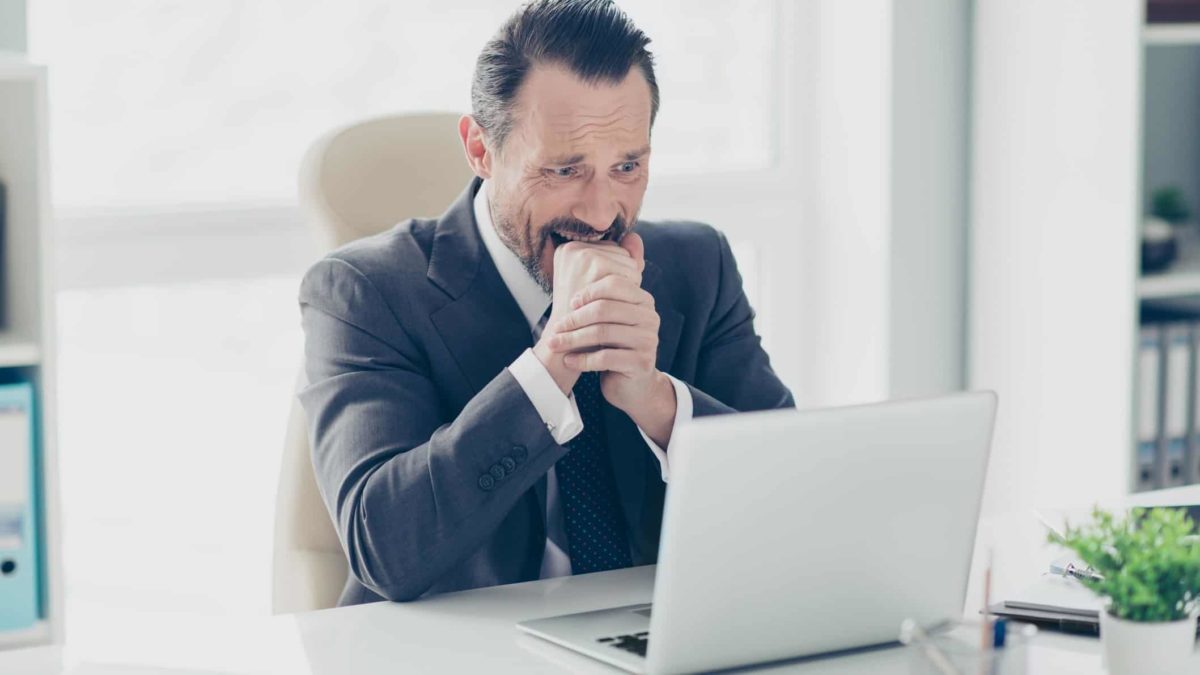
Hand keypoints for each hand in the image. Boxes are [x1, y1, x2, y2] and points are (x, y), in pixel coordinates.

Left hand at [546, 233, 676, 445]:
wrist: (631, 384)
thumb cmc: (614, 343)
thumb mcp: (612, 312)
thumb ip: (610, 280)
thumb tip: (626, 236)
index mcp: (643, 300)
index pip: (614, 283)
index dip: (588, 291)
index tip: (569, 302)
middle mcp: (650, 317)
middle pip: (605, 309)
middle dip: (575, 318)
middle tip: (555, 327)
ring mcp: (648, 341)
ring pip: (602, 333)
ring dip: (573, 340)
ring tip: (555, 345)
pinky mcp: (641, 363)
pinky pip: (605, 358)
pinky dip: (582, 360)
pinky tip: (569, 361)